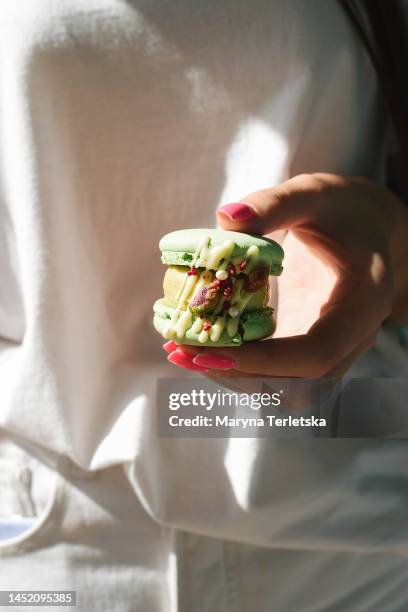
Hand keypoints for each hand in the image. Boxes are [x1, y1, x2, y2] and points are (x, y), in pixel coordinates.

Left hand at [167, 173, 407, 378]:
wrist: (366, 226)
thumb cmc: (343, 208)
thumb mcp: (312, 194)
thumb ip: (274, 204)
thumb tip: (224, 218)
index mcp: (363, 302)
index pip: (318, 352)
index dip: (265, 360)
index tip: (213, 350)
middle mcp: (353, 336)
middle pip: (299, 382)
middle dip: (240, 374)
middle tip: (183, 353)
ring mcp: (332, 346)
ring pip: (287, 386)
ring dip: (234, 376)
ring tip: (181, 352)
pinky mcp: (309, 344)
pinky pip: (278, 370)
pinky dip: (239, 365)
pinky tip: (200, 345)